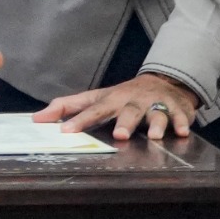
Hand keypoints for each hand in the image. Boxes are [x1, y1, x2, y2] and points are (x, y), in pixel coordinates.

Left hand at [35, 71, 198, 141]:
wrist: (162, 82)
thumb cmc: (122, 95)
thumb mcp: (95, 98)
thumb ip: (67, 108)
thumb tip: (37, 118)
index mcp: (111, 100)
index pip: (93, 110)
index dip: (79, 120)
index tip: (66, 131)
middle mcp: (133, 101)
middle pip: (127, 111)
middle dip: (124, 122)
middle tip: (119, 135)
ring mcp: (155, 104)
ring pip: (155, 114)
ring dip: (154, 124)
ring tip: (152, 136)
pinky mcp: (176, 109)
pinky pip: (180, 116)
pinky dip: (182, 123)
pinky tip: (182, 132)